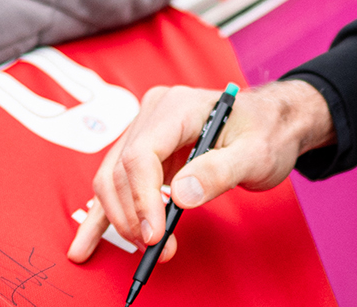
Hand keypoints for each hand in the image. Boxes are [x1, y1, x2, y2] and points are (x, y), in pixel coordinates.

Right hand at [66, 80, 333, 265]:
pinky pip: (116, 184)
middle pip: (121, 171)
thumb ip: (219, 172)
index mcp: (177, 106)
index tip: (156, 235)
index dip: (143, 199)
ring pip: (112, 180)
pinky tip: (86, 244)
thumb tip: (181, 196)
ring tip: (145, 250)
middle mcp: (153, 114)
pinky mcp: (143, 152)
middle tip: (159, 249)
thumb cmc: (265, 132)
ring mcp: (144, 131)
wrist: (270, 123)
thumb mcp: (255, 154)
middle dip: (134, 217)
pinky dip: (102, 215)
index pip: (141, 155)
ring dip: (122, 220)